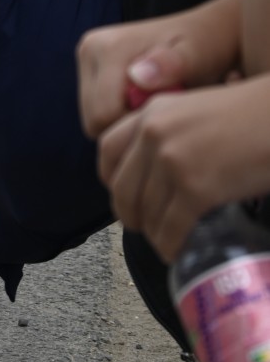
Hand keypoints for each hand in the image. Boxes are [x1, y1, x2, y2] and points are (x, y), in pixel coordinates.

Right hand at [77, 0, 243, 136]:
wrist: (203, 31)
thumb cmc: (206, 46)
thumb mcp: (199, 55)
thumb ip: (173, 64)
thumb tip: (138, 76)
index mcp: (108, 46)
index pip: (103, 114)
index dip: (135, 125)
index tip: (166, 112)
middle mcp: (90, 49)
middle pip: (93, 119)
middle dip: (128, 124)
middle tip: (162, 109)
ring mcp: (87, 59)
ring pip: (94, 118)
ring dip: (125, 120)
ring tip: (156, 104)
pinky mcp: (90, 69)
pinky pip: (98, 111)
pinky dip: (122, 113)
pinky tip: (146, 101)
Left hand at [98, 75, 269, 260]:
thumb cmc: (254, 113)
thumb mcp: (198, 109)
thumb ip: (170, 130)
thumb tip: (153, 171)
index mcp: (153, 111)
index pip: (108, 149)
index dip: (112, 180)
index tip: (124, 196)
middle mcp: (154, 134)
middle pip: (122, 189)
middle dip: (130, 215)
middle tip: (144, 228)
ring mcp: (173, 161)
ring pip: (147, 214)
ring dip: (155, 235)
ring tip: (168, 241)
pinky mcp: (196, 188)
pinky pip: (170, 230)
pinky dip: (171, 247)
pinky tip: (179, 252)